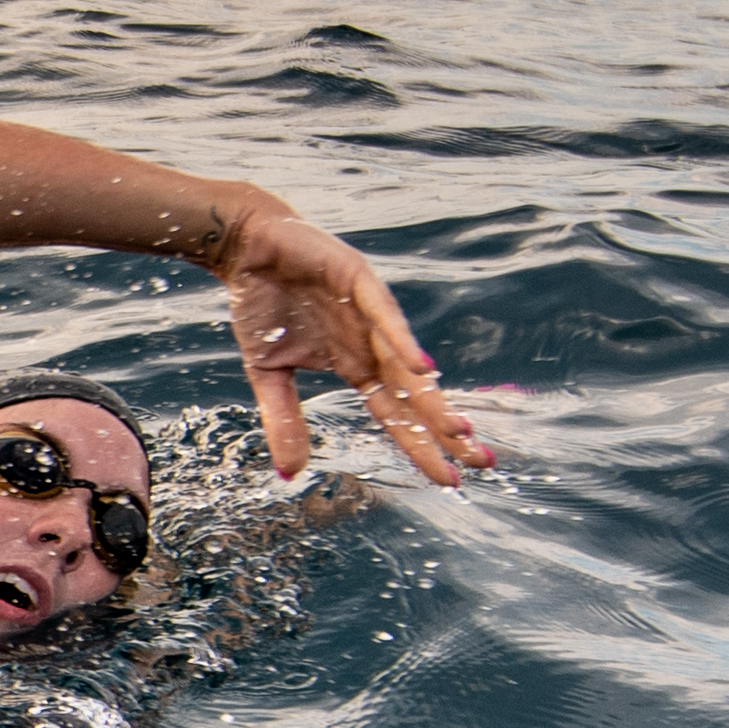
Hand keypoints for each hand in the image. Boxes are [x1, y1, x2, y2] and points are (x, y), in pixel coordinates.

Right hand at [209, 198, 495, 484]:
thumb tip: (291, 474)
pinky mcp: (358, 281)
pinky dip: (403, 340)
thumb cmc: (262, 304)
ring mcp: (369, 314)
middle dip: (447, 429)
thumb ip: (284, 419)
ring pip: (408, 362)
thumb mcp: (267, 374)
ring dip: (433, 396)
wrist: (246, 247)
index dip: (422, 445)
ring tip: (460, 429)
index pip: (396, 414)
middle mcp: (372, 345)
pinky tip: (422, 366)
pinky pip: (384, 315)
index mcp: (355, 367)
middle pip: (415, 396)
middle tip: (482, 462)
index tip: (449, 479)